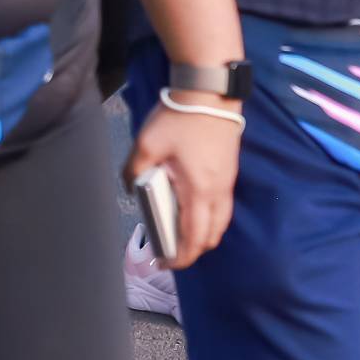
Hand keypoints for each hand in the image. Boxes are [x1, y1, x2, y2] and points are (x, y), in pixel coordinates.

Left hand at [123, 100, 238, 271]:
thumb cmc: (179, 119)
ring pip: (220, 223)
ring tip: (179, 237)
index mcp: (199, 190)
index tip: (166, 264)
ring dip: (203, 236)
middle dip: (193, 251)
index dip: (181, 255)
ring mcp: (227, 184)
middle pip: (211, 235)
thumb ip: (134, 169)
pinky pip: (222, 209)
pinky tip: (191, 213)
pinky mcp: (228, 174)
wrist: (210, 96)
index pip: (194, 236)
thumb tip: (131, 188)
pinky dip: (209, 220)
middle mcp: (218, 193)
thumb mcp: (147, 143)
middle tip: (170, 254)